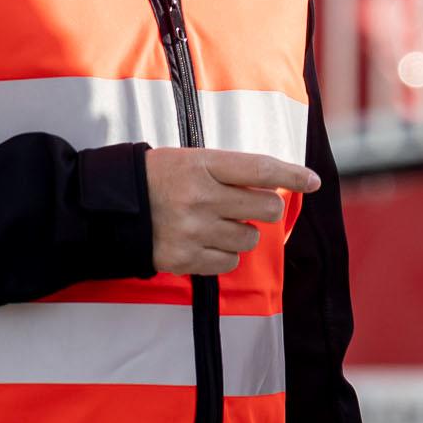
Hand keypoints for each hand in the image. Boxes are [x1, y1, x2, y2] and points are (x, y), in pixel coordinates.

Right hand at [142, 147, 317, 276]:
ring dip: (243, 233)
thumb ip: (229, 171)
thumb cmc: (157, 178)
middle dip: (266, 207)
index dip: (292, 174)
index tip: (313, 181)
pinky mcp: (183, 259)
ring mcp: (193, 230)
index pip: (260, 169)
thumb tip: (274, 184)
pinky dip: (224, 255)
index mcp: (202, 165)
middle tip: (252, 206)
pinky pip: (228, 263)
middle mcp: (200, 197)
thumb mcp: (191, 160)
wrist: (110, 207)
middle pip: (266, 207)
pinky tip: (207, 243)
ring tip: (219, 224)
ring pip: (250, 239)